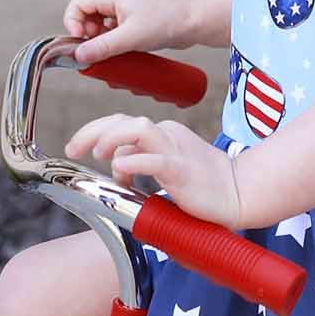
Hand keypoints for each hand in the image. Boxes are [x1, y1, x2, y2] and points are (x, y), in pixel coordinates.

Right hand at [64, 0, 191, 65]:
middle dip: (85, 30)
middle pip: (86, 10)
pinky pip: (113, 27)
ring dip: (97, 36)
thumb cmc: (165, 24)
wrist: (193, 24)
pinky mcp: (134, 19)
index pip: (79, 2)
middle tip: (94, 46)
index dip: (73, 21)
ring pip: (99, 20)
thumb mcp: (130, 39)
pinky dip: (110, 39)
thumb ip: (103, 47)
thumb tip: (78, 57)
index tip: (81, 39)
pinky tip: (119, 50)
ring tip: (107, 50)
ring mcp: (126, 8)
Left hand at [65, 114, 245, 228]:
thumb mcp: (165, 168)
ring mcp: (176, 151)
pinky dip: (134, 162)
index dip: (94, 130)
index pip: (121, 121)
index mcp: (163, 134)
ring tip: (98, 155)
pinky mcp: (183, 170)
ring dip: (111, 138)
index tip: (76, 147)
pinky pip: (156, 160)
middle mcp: (168, 136)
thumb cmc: (205, 185)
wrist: (240, 194)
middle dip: (93, 131)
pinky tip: (120, 169)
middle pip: (124, 120)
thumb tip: (116, 163)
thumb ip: (141, 160)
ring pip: (139, 129)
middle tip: (74, 148)